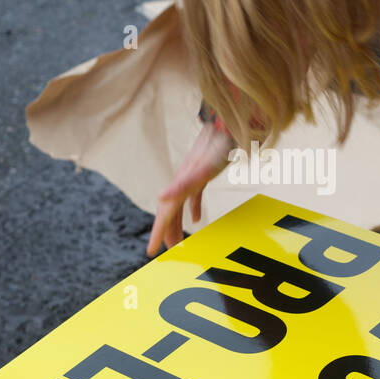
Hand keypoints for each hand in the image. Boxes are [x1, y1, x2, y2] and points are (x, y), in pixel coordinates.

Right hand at [147, 123, 235, 255]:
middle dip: (166, 233)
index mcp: (180, 184)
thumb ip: (183, 184)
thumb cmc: (219, 147)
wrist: (228, 124)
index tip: (150, 252)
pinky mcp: (203, 175)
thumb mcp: (202, 168)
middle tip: (165, 253)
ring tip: (178, 243)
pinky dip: (192, 210)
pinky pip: (193, 198)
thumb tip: (160, 198)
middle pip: (170, 213)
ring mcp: (192, 178)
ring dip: (177, 225)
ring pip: (180, 208)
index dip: (157, 233)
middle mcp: (183, 182)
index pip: (165, 214)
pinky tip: (196, 220)